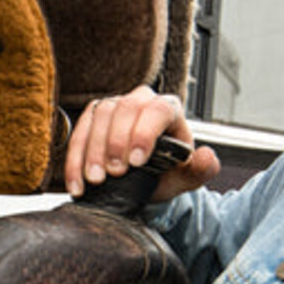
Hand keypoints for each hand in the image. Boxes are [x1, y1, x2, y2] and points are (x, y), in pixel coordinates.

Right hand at [65, 87, 219, 200]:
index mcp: (169, 109)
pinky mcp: (93, 118)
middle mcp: (141, 100)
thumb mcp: (186, 177)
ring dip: (94, 150)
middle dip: (116, 143)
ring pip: (100, 117)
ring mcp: (115, 106)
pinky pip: (80, 131)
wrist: (145, 180)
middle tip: (114, 174)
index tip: (137, 162)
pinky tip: (77, 183)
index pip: (158, 110)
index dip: (145, 133)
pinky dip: (76, 158)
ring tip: (96, 180)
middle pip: (124, 109)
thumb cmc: (167, 173)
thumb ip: (200, 170)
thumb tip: (207, 156)